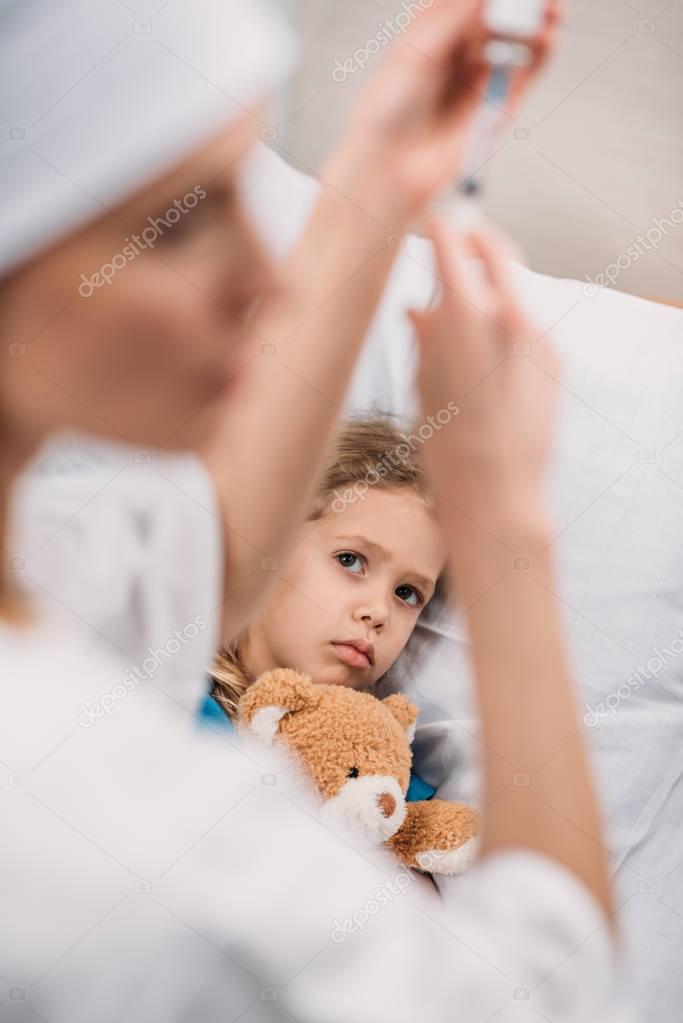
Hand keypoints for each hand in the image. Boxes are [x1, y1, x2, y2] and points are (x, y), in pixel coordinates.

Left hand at [326, 0, 563, 232]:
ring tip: (552, 8)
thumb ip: (453, 18)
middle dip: (521, 0)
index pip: (471, 0)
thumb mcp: (414, 52)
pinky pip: (529, 70)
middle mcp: (462, 49)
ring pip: (520, 36)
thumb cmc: (387, 111)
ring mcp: (484, 75)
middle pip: (501, 10)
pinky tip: (549, 35)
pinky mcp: (500, 105)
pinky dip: (544, 51)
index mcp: (436, 29)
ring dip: (540, 17)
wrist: (391, 166)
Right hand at [410, 217, 559, 535]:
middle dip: (471, 240)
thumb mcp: (421, 387)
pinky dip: (505, 318)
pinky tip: (485, 350)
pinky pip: (527, 320)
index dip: (437, 226)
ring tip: (460, 310)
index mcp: (469, 318)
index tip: (425, 220)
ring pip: (513, 285)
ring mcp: (541, 336)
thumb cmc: (450, 451)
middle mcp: (512, 316)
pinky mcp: (557, 357)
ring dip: (488, 283)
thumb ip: (424, 336)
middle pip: (495, 249)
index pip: (454, 244)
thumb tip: (420, 307)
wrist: (501, 494)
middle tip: (449, 242)